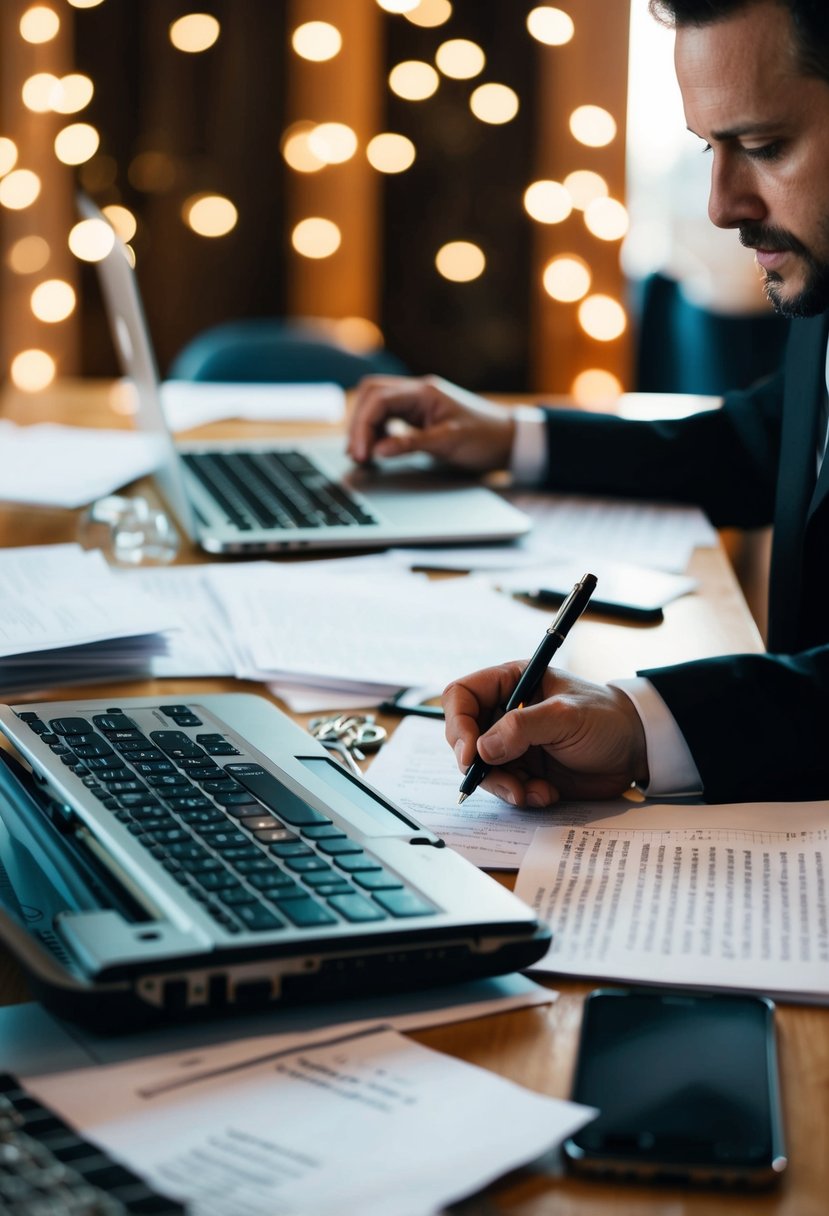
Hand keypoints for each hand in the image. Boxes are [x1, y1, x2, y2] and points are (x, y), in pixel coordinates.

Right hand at [347, 374, 515, 471]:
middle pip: (371, 395)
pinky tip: (377, 449)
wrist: (508, 439)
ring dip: (365, 426)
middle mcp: (417, 391)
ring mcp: (417, 401)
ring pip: (376, 404)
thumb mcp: (449, 443)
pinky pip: (387, 415)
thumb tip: (377, 450)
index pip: (379, 399)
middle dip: (358, 423)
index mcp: (424, 392)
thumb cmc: (485, 438)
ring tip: (363, 454)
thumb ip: (411, 444)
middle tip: (357, 454)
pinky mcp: (418, 414)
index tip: (360, 453)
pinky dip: (376, 431)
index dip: (363, 426)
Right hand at [443, 662, 648, 805]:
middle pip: (465, 737)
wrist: (637, 750)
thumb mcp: (566, 716)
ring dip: (503, 786)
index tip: (471, 754)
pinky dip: (521, 795)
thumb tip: (482, 749)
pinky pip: (505, 787)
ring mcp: (513, 744)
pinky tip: (546, 794)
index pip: (462, 696)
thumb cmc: (606, 718)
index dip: (458, 723)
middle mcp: (504, 712)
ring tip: (531, 792)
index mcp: (510, 683)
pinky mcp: (525, 770)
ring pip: (482, 768)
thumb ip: (523, 728)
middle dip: (478, 765)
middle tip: (504, 782)